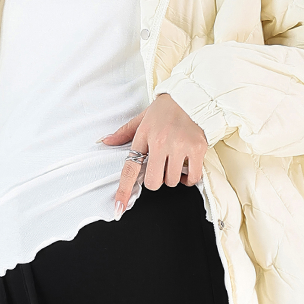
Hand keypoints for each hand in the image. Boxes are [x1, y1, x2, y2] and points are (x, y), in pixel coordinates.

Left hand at [103, 96, 207, 214]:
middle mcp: (161, 142)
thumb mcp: (143, 118)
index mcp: (145, 135)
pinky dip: (189, 178)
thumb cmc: (167, 109)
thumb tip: (105, 141)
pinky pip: (191, 178)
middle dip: (157, 179)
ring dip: (173, 176)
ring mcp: (180, 146)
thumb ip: (125, 132)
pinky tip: (187, 165)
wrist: (193, 96)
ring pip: (172, 181)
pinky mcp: (197, 149)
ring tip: (176, 160)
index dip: (124, 190)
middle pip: (154, 182)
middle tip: (161, 166)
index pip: (131, 168)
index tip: (119, 207)